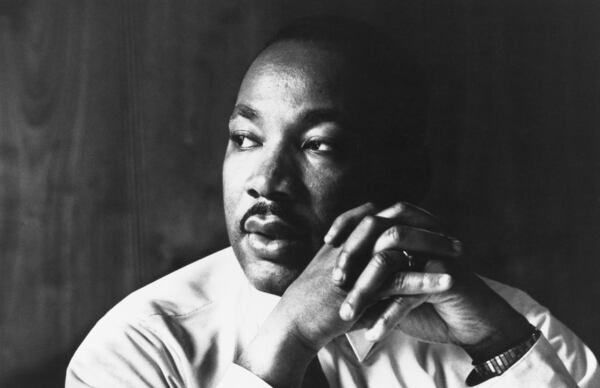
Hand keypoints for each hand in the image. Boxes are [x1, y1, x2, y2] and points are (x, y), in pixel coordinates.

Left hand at [327, 202, 531, 361]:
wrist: (471, 323)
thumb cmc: (428, 301)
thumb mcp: (394, 281)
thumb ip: (371, 266)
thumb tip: (334, 263)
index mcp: (412, 226)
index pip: (373, 212)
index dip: (348, 222)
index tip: (327, 242)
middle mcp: (425, 233)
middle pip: (380, 229)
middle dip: (352, 254)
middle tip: (335, 281)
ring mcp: (437, 253)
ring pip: (391, 260)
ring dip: (366, 289)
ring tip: (347, 313)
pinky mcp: (448, 277)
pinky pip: (410, 293)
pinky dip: (389, 315)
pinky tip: (373, 333)